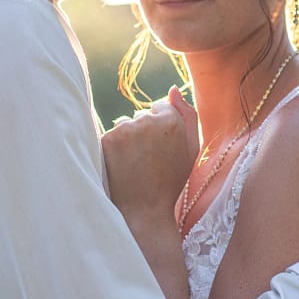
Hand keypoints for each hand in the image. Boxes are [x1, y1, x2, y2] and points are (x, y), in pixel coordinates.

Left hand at [102, 87, 198, 226]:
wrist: (144, 209)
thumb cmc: (170, 180)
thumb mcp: (191, 149)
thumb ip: (188, 115)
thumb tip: (173, 89)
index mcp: (171, 121)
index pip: (160, 107)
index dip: (161, 129)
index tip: (162, 149)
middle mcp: (146, 120)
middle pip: (141, 115)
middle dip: (144, 132)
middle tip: (149, 159)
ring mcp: (124, 129)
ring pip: (125, 124)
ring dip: (128, 138)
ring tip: (135, 163)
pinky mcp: (107, 139)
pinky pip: (111, 135)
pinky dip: (115, 147)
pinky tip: (123, 165)